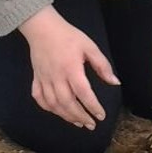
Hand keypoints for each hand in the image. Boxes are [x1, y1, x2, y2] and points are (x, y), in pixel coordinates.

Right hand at [20, 6, 119, 129]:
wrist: (42, 28)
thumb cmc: (68, 36)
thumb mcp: (89, 46)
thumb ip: (102, 65)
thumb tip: (114, 82)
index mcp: (71, 68)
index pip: (83, 93)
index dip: (93, 106)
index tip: (101, 116)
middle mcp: (56, 76)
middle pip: (67, 103)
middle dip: (80, 116)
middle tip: (91, 124)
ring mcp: (44, 78)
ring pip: (53, 104)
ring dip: (66, 116)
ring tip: (78, 122)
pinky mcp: (36, 78)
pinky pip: (39, 98)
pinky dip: (48, 108)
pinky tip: (58, 111)